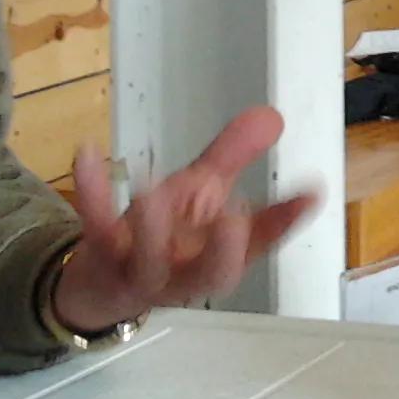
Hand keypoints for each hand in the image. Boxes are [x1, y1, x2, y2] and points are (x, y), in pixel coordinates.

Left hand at [52, 106, 319, 332]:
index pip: (259, 243)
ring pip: (150, 260)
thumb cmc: (162, 237)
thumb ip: (234, 157)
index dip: (284, 221)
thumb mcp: (200, 195)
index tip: (310, 192)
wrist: (98, 283)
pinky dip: (92, 191)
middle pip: (210, 274)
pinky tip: (88, 152)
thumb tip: (273, 115)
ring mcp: (140, 270)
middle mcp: (185, 271)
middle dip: (223, 249)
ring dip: (153, 226)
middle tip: (236, 214)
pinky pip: (96, 227)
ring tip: (155, 187)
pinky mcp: (99, 257)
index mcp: (217, 256)